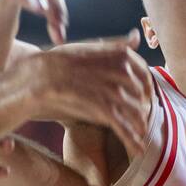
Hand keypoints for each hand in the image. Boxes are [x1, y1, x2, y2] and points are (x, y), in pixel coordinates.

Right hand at [26, 30, 152, 157]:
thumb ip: (115, 44)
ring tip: (140, 136)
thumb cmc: (61, 60)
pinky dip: (132, 139)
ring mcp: (112, 89)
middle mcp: (121, 70)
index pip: (144, 73)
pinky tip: (138, 150)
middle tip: (141, 118)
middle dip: (143, 108)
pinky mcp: (101, 107)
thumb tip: (136, 36)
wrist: (39, 74)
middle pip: (142, 94)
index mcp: (120, 54)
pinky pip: (122, 125)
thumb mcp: (90, 46)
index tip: (145, 96)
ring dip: (139, 126)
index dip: (147, 87)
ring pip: (135, 111)